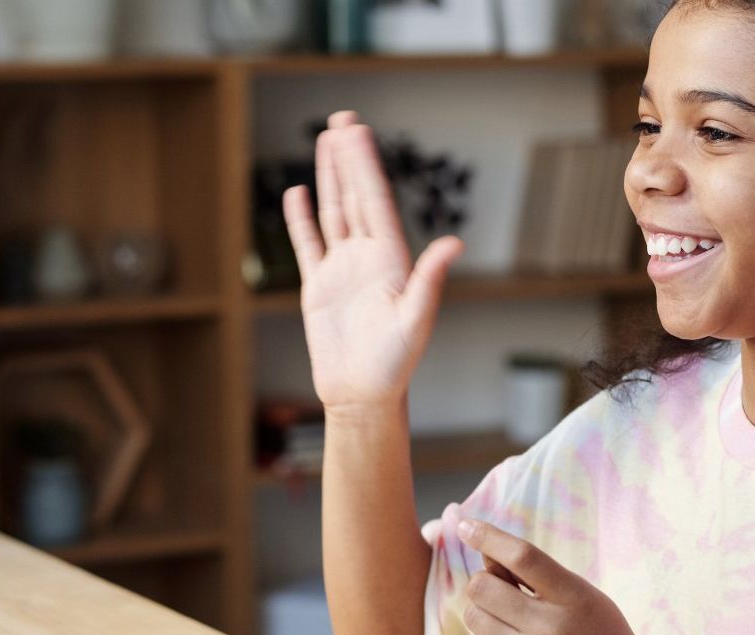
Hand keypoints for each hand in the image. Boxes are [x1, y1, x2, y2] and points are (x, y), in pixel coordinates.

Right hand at [282, 111, 464, 411]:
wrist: (363, 395)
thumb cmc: (395, 364)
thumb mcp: (415, 319)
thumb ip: (430, 279)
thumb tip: (455, 243)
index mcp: (391, 259)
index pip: (375, 201)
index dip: (366, 165)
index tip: (357, 132)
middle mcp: (367, 257)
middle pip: (355, 196)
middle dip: (349, 158)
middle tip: (342, 120)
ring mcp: (342, 269)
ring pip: (334, 212)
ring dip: (330, 177)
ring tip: (326, 142)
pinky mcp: (319, 287)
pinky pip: (309, 245)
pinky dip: (301, 219)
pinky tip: (299, 192)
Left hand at [456, 517, 665, 634]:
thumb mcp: (584, 598)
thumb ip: (538, 576)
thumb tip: (485, 554)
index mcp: (575, 598)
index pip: (524, 556)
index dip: (490, 537)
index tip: (465, 525)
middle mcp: (551, 629)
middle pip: (483, 587)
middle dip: (485, 582)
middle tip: (504, 590)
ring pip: (474, 617)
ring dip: (484, 612)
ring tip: (514, 620)